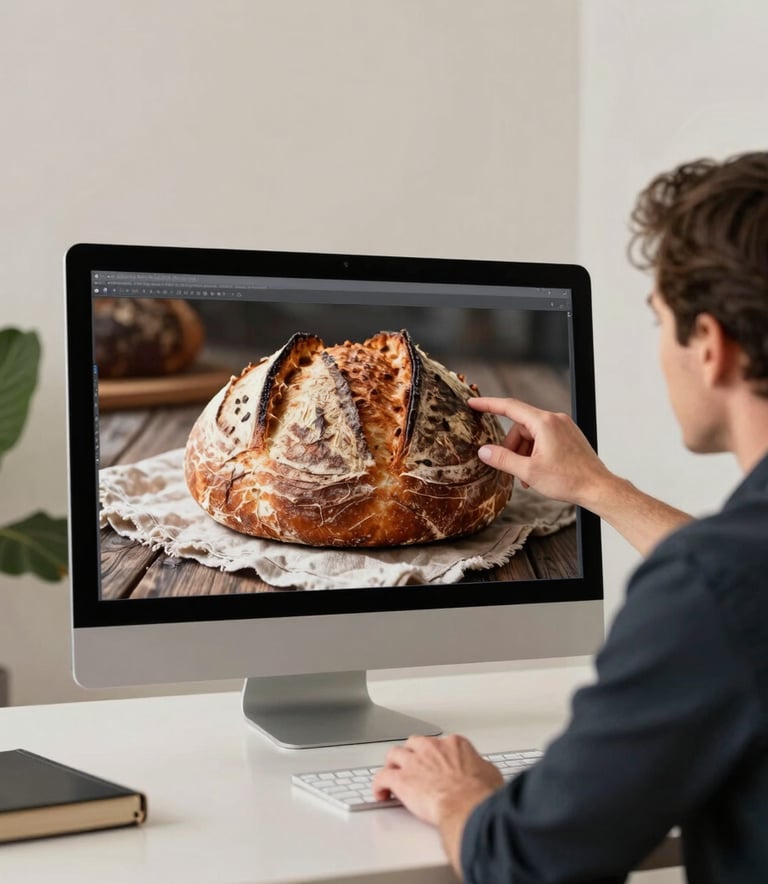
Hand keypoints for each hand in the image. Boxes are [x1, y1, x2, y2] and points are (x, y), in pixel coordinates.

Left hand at [372, 734, 501, 826]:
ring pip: (394, 754)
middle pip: (414, 744)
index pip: (440, 743)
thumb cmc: (480, 794)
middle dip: (412, 754)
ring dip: (393, 765)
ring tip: (392, 776)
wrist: (468, 806)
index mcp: (454, 744)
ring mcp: (415, 762)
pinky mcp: (402, 779)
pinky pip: (381, 777)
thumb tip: (483, 771)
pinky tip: (381, 794)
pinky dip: (379, 785)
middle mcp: (432, 748)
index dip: (436, 755)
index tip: (436, 764)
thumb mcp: (490, 774)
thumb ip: (481, 768)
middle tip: (412, 767)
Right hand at [469, 396, 611, 508]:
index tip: (473, 403)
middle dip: (512, 447)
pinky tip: (537, 472)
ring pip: (532, 435)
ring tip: (526, 477)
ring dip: (524, 453)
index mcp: (544, 423)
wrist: (598, 488)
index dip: (488, 404)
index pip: (510, 407)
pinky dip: (535, 453)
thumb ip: (503, 459)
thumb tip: (484, 451)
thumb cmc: (569, 480)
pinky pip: (544, 439)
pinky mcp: (569, 436)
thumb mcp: (529, 471)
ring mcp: (564, 427)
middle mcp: (555, 420)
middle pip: (521, 426)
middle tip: (510, 468)